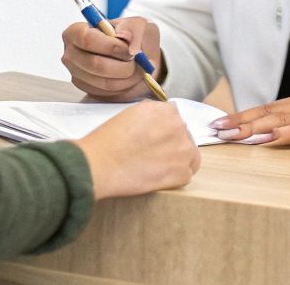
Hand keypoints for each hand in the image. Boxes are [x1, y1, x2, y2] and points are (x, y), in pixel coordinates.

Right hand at [61, 16, 163, 100]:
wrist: (135, 54)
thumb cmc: (131, 35)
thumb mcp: (137, 24)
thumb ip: (133, 30)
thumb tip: (130, 47)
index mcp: (75, 32)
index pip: (86, 39)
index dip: (110, 46)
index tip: (128, 49)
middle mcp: (71, 53)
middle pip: (95, 64)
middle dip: (123, 65)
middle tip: (137, 60)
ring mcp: (77, 74)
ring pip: (104, 82)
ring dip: (127, 77)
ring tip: (138, 68)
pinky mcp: (87, 89)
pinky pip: (107, 93)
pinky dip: (124, 87)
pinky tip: (129, 76)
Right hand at [74, 100, 199, 198]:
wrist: (100, 164)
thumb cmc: (108, 140)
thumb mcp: (131, 114)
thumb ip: (152, 113)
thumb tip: (162, 118)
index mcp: (165, 110)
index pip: (175, 119)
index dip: (165, 131)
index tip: (155, 141)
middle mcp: (179, 126)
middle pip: (185, 137)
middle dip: (173, 146)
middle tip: (154, 155)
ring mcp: (183, 150)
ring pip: (190, 157)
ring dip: (177, 162)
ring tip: (157, 167)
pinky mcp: (182, 173)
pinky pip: (186, 176)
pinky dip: (174, 179)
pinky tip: (157, 178)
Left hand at [210, 86, 289, 145]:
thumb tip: (289, 126)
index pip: (271, 107)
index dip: (245, 114)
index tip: (223, 121)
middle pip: (268, 112)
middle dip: (240, 121)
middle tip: (215, 129)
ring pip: (280, 119)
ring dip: (253, 127)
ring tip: (231, 134)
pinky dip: (283, 132)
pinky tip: (267, 137)